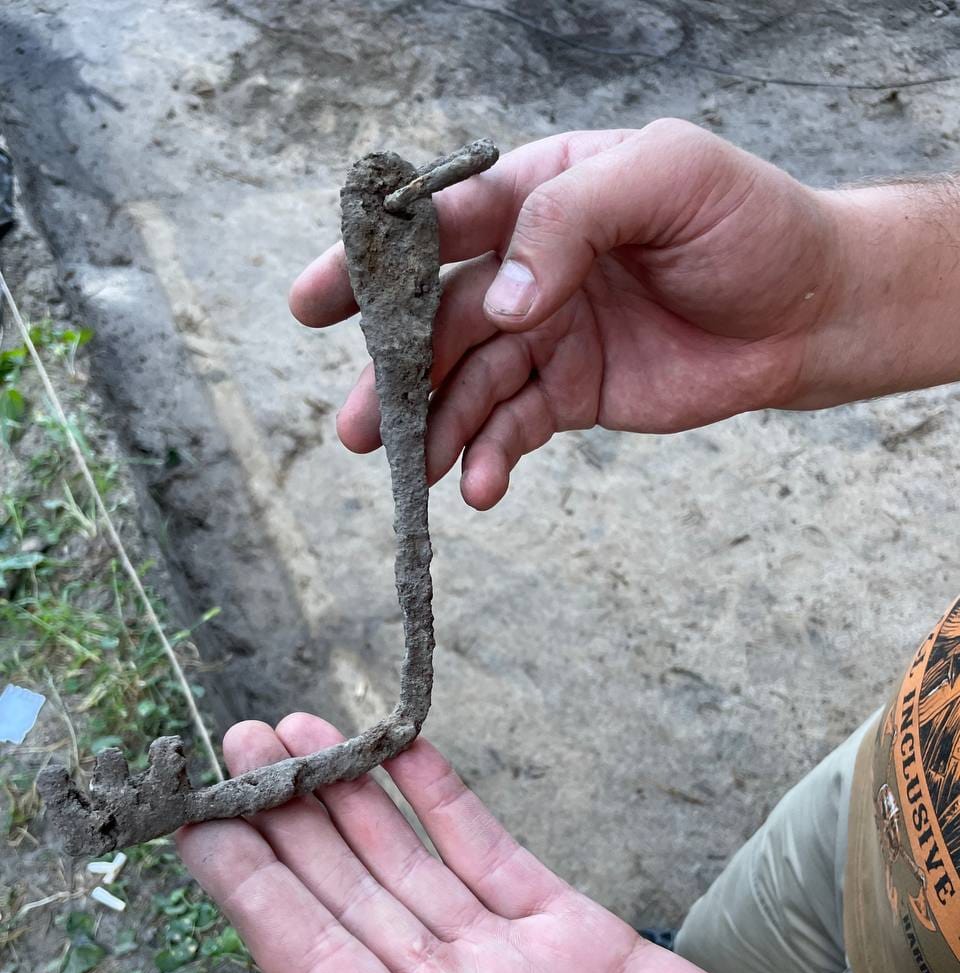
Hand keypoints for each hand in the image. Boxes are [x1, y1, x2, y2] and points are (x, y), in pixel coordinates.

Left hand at [177, 713, 911, 972]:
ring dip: (351, 794)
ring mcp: (514, 970)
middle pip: (345, 894)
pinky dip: (446, 799)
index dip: (251, 894)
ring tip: (293, 730)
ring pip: (409, 861)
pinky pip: (495, 852)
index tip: (197, 828)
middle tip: (234, 745)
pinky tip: (403, 752)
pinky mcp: (583, 939)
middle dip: (286, 820)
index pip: (308, 968)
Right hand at [290, 122, 849, 509]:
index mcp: (540, 193)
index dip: (375, 261)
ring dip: (433, 427)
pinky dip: (489, 457)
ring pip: (469, 383)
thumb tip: (502, 303)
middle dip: (393, 369)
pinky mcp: (570, 394)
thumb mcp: (667, 180)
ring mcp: (546, 333)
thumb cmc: (747, 225)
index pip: (445, 223)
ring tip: (404, 466)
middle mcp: (531, 265)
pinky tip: (477, 487)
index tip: (315, 301)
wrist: (808, 309)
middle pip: (442, 318)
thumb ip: (573, 221)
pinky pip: (514, 427)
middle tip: (353, 422)